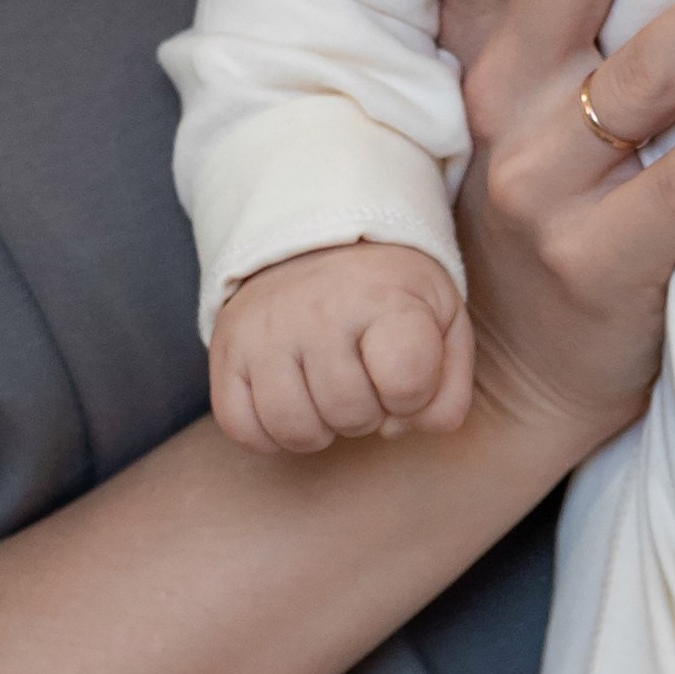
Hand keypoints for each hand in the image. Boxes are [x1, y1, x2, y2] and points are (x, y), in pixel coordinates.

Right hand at [209, 242, 472, 455]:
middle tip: (363, 375)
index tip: (406, 370)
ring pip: (294, 430)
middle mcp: (317, 311)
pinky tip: (292, 400)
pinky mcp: (226, 349)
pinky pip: (242, 428)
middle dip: (368, 411)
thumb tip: (399, 431)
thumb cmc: (392, 294)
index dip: (413, 395)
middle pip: (350, 415)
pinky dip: (268, 432)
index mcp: (384, 297)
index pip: (407, 381)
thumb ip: (447, 390)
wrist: (320, 241)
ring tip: (328, 390)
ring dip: (320, 427)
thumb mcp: (443, 322)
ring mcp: (264, 331)